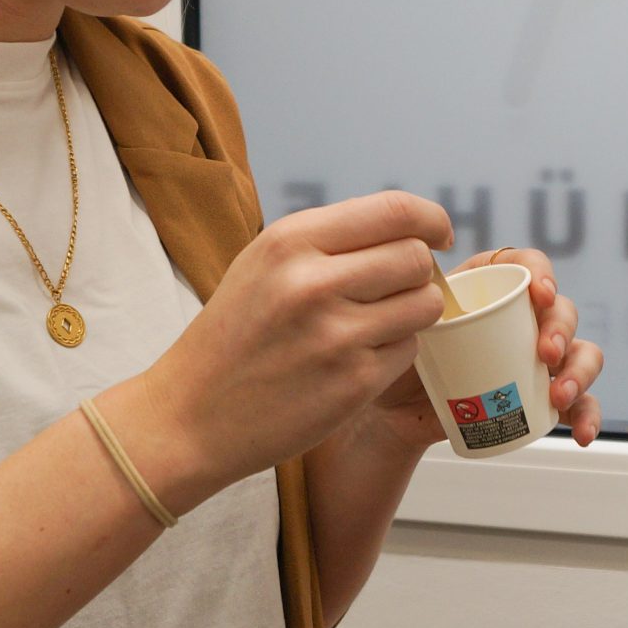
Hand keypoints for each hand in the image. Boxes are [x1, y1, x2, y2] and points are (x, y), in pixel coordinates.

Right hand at [144, 191, 453, 495]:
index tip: (437, 234)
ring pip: (424, 305)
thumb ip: (328, 241)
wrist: (191, 416)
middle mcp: (315, 282)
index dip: (430, 219)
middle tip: (397, 288)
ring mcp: (337, 335)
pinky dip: (393, 353)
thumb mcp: (263, 264)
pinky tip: (355, 359)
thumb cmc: (233, 336)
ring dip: (413, 312)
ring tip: (376, 323)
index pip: (395, 210)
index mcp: (291, 241)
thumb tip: (407, 228)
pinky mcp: (354, 383)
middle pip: (416, 258)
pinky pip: (409, 351)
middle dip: (418, 272)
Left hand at [365, 245, 606, 452]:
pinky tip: (581, 433)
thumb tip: (422, 282)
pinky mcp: (540, 399)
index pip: (527, 265)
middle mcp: (521, 319)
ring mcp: (536, 360)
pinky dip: (588, 416)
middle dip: (561, 329)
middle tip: (545, 353)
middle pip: (561, 310)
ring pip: (582, 354)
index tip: (539, 295)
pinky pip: (580, 404)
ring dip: (580, 372)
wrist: (390, 412)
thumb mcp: (399, 324)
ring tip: (559, 395)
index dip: (542, 273)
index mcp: (488, 287)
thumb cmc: (395, 357)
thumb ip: (411, 301)